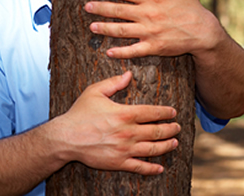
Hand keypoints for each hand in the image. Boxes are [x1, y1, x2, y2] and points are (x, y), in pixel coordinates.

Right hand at [57, 71, 180, 174]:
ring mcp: (124, 149)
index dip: (166, 112)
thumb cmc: (79, 113)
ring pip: (153, 149)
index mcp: (125, 114)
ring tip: (174, 143)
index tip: (173, 112)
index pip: (153, 112)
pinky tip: (159, 167)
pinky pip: (140, 167)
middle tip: (177, 127)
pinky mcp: (118, 163)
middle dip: (171, 129)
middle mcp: (128, 132)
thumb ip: (113, 82)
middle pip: (157, 131)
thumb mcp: (94, 91)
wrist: (66, 137)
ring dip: (166, 146)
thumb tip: (128, 74)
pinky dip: (152, 168)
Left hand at [84, 0, 224, 58]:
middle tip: (87, 7)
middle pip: (118, 10)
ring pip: (121, 30)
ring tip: (92, 26)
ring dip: (104, 28)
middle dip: (100, 8)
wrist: (203, 31)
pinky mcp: (154, 47)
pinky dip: (120, 52)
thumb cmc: (191, 6)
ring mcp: (150, 31)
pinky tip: (108, 51)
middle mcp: (148, 13)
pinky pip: (134, 50)